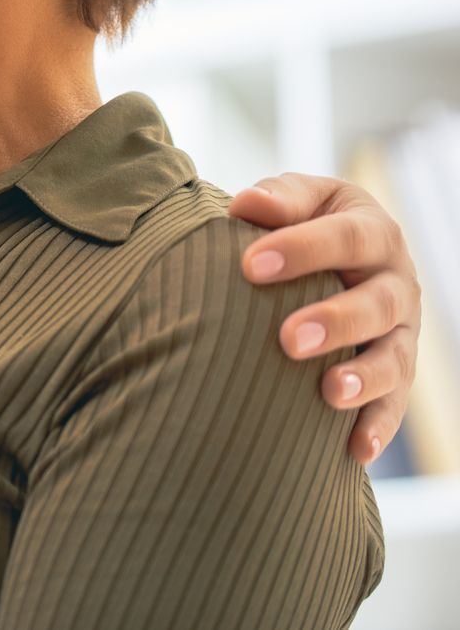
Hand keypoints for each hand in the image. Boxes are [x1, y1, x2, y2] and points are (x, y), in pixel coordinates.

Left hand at [230, 172, 421, 464]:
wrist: (334, 259)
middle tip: (288, 339)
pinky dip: (377, 427)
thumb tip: (248, 205)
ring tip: (329, 393)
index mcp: (372, 231)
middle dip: (336, 321)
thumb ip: (278, 199)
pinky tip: (356, 450)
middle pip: (378, 303)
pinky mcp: (396, 374)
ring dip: (364, 378)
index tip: (250, 266)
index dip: (301, 249)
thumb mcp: (299, 201)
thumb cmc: (302, 224)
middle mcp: (396, 282)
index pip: (345, 236)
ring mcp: (401, 332)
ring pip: (394, 358)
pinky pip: (394, 405)